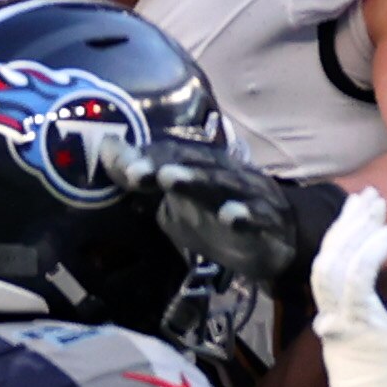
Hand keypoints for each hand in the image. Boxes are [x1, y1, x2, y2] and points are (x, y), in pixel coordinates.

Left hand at [93, 132, 315, 287]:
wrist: (279, 240)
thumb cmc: (219, 215)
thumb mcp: (175, 200)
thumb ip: (144, 176)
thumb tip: (107, 146)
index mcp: (204, 165)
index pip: (175, 152)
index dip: (149, 157)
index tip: (121, 168)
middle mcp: (226, 174)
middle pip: (196, 163)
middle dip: (166, 165)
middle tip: (136, 173)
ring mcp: (249, 196)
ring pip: (223, 184)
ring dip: (197, 180)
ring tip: (171, 179)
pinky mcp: (268, 223)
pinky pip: (258, 217)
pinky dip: (245, 216)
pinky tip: (231, 218)